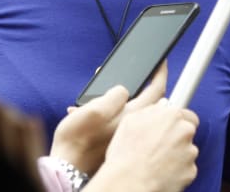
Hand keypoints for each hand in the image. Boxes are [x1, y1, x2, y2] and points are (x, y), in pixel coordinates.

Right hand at [50, 60, 168, 175]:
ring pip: (137, 110)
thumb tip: (123, 89)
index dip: (160, 73)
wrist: (68, 167)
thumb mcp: (93, 110)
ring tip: (110, 90)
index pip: (157, 89)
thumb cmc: (77, 140)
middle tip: (139, 73)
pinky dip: (118, 111)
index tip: (161, 61)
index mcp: (133, 115)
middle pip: (152, 100)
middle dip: (146, 83)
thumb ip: (113, 96)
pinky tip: (100, 110)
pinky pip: (126, 121)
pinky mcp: (121, 141)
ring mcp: (129, 135)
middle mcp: (136, 126)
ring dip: (129, 97)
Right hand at [91, 98, 199, 191]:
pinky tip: (162, 172)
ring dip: (177, 155)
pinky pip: (186, 168)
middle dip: (177, 137)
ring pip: (187, 151)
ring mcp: (190, 152)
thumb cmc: (126, 154)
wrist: (129, 183)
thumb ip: (151, 109)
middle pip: (187, 132)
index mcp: (172, 115)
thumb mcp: (131, 120)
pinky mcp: (191, 171)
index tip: (171, 128)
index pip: (186, 114)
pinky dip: (178, 171)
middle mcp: (184, 131)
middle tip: (160, 146)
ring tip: (157, 162)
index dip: (176, 122)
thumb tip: (161, 107)